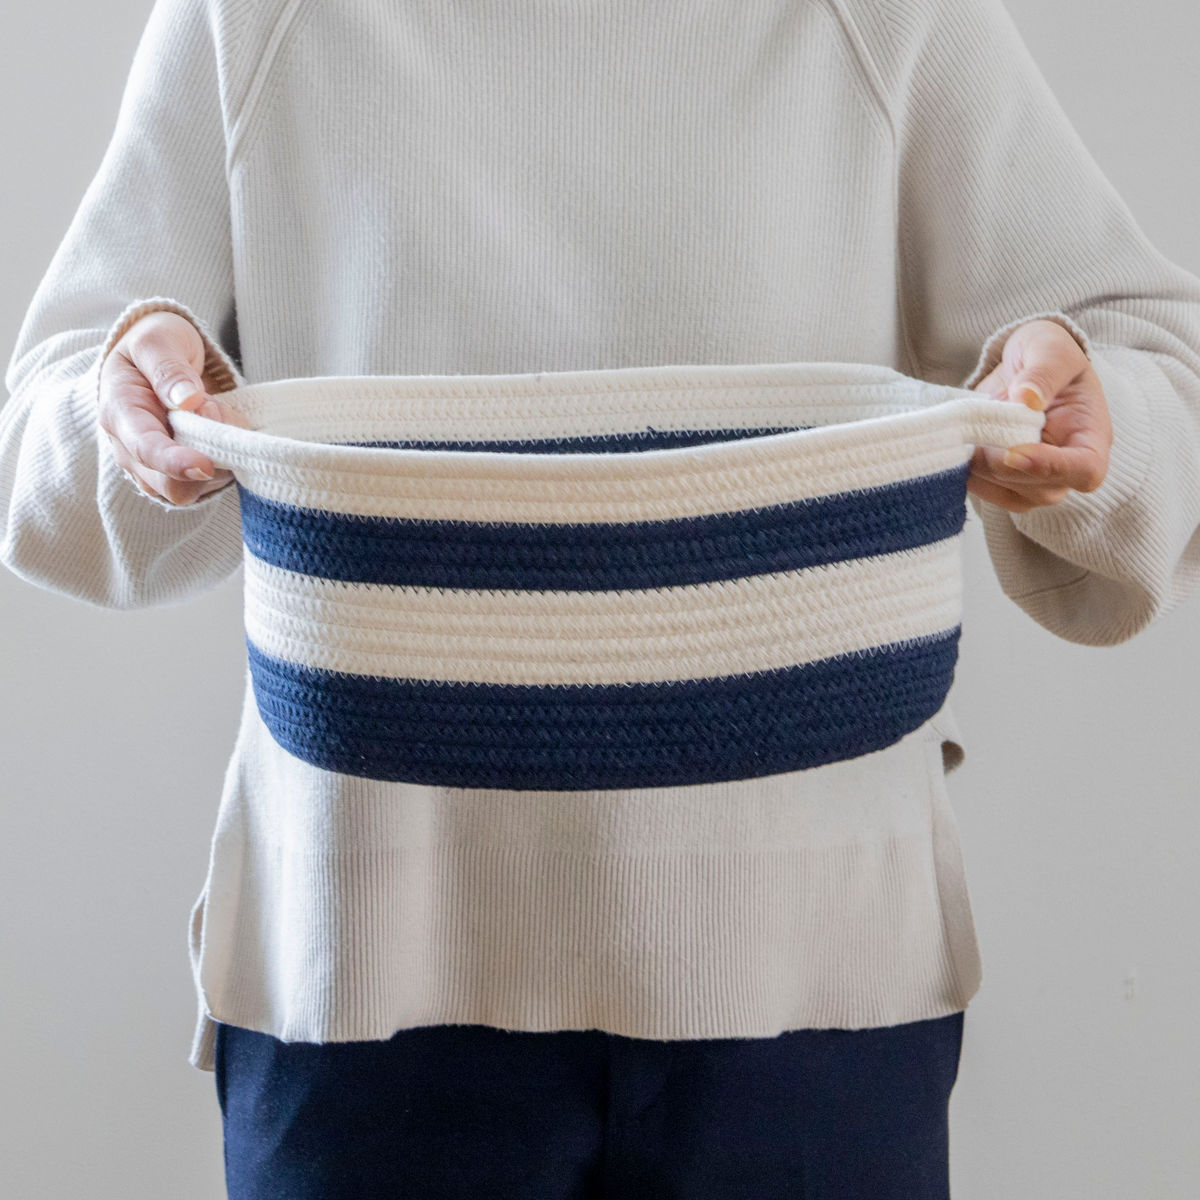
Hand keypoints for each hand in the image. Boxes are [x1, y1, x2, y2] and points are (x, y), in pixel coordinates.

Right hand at [97, 309, 250, 505]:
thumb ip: (169, 369)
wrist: (157, 356)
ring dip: (219, 461)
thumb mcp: (157, 340)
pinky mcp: (177, 474)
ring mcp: (153, 466)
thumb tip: (188, 400)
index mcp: (120, 413)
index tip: (206, 465)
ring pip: (191, 490)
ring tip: (216, 413)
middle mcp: (131, 448)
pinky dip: (224, 465)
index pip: (146, 449)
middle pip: (170, 484)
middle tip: (217, 411)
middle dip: (207, 458)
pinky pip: (205, 486)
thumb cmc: (155, 345)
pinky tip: (221, 432)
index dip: (176, 463)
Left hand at [968, 318, 1112, 513]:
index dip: (1051, 468)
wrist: (1020, 363)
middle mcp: (1070, 463)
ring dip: (986, 477)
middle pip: (1047, 490)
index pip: (1086, 469)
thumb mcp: (1050, 348)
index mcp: (1091, 433)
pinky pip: (997, 496)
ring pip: (1019, 498)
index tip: (1012, 452)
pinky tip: (961, 458)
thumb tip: (1027, 398)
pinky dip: (976, 483)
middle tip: (976, 439)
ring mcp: (1041, 477)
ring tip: (967, 443)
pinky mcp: (1012, 481)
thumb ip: (1044, 372)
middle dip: (1005, 469)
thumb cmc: (1045, 354)